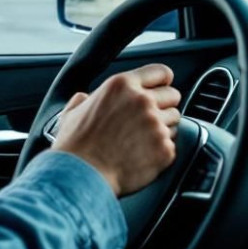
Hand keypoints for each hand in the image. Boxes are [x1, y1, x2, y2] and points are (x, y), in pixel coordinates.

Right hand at [52, 63, 180, 196]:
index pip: (160, 72)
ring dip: (162, 128)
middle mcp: (142, 100)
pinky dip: (161, 150)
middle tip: (148, 119)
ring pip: (175, 120)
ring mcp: (156, 125)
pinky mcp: (165, 149)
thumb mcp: (72, 112)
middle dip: (164, 105)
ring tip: (141, 140)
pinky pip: (172, 145)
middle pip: (173, 95)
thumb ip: (84, 100)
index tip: (162, 88)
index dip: (162, 81)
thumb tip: (84, 99)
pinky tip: (143, 155)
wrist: (82, 176)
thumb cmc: (75, 146)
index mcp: (122, 85)